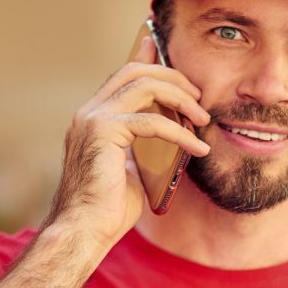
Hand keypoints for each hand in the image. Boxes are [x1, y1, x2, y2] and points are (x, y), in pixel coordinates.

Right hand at [43, 35, 210, 249]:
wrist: (85, 230)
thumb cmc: (108, 208)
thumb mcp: (131, 168)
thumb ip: (142, 146)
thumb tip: (169, 134)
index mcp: (93, 118)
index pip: (123, 76)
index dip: (149, 60)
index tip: (176, 58)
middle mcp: (89, 112)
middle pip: (135, 72)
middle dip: (173, 77)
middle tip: (199, 96)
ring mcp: (93, 119)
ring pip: (144, 86)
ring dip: (181, 98)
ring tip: (203, 119)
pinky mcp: (103, 133)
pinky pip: (152, 122)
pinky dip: (181, 133)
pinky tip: (198, 148)